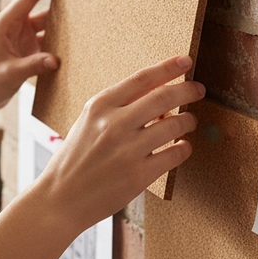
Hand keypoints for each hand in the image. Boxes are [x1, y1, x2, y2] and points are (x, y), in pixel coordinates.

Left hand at [0, 0, 60, 129]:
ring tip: (74, 0)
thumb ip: (33, 66)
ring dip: (55, 11)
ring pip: (40, 18)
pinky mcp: (24, 46)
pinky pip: (43, 34)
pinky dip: (55, 32)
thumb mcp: (9, 74)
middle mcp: (10, 25)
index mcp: (2, 25)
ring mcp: (17, 35)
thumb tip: (56, 60)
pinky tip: (70, 30)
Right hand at [34, 55, 204, 233]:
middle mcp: (114, 124)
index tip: (185, 60)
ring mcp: (127, 150)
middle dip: (188, 90)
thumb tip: (159, 97)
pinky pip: (175, 154)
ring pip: (175, 124)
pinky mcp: (139, 175)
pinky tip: (182, 146)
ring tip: (189, 122)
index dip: (168, 67)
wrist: (60, 197)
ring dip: (189, 121)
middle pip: (164, 97)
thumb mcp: (87, 123)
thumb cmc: (74, 159)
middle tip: (197, 89)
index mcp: (99, 106)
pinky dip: (184, 148)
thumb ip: (117, 108)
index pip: (142, 78)